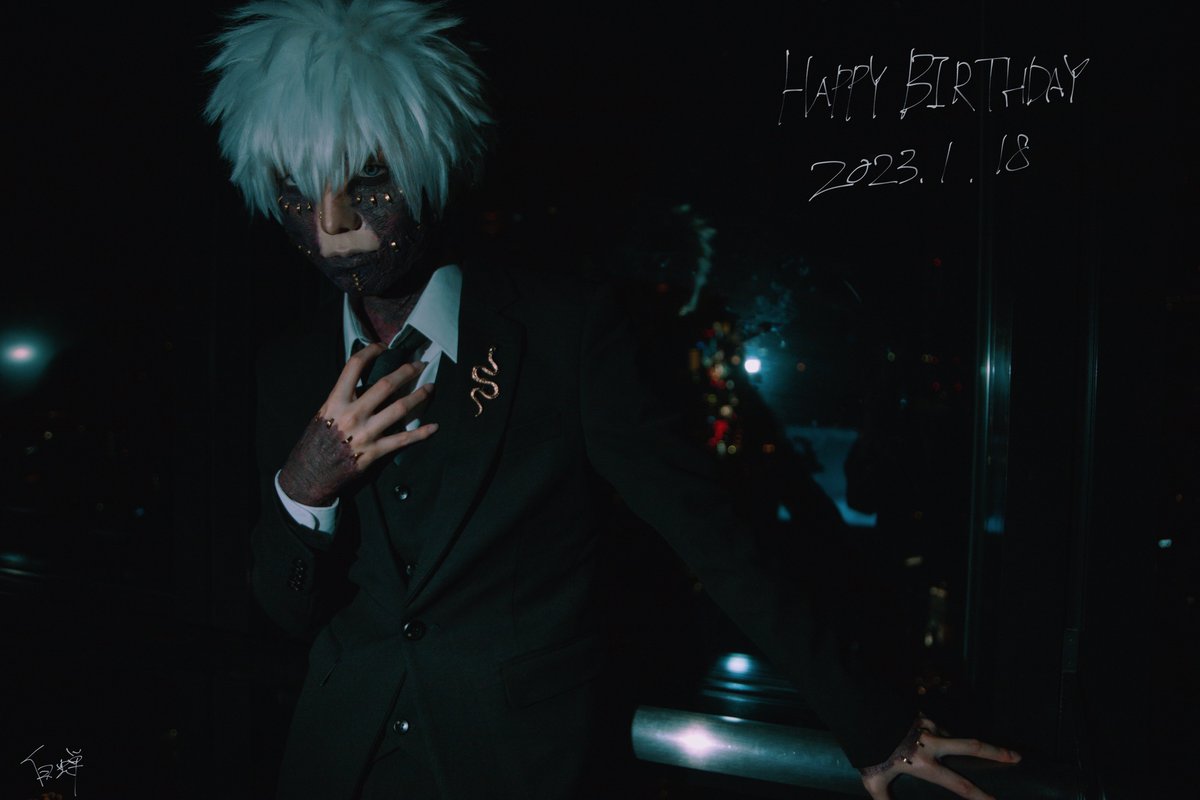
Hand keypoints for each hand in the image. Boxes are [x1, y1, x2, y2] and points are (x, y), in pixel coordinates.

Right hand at [278, 343, 437, 504]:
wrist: (310, 475)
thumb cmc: (315, 443)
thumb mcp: (323, 414)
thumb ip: (343, 399)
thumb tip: (363, 383)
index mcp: (336, 401)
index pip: (354, 366)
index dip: (370, 352)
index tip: (382, 347)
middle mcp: (352, 414)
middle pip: (386, 385)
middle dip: (406, 371)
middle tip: (420, 365)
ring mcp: (366, 433)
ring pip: (400, 408)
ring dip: (419, 396)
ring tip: (430, 388)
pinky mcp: (375, 452)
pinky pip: (403, 440)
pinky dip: (421, 433)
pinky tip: (434, 427)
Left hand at [859, 717, 1020, 799]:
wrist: (859, 713)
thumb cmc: (867, 751)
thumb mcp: (873, 780)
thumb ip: (883, 799)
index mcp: (924, 764)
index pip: (959, 785)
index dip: (980, 797)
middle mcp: (932, 744)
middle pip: (972, 746)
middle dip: (997, 751)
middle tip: (1017, 755)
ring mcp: (928, 726)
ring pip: (952, 734)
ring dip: (954, 741)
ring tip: (939, 748)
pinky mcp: (921, 713)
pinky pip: (934, 725)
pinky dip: (935, 733)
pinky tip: (924, 736)